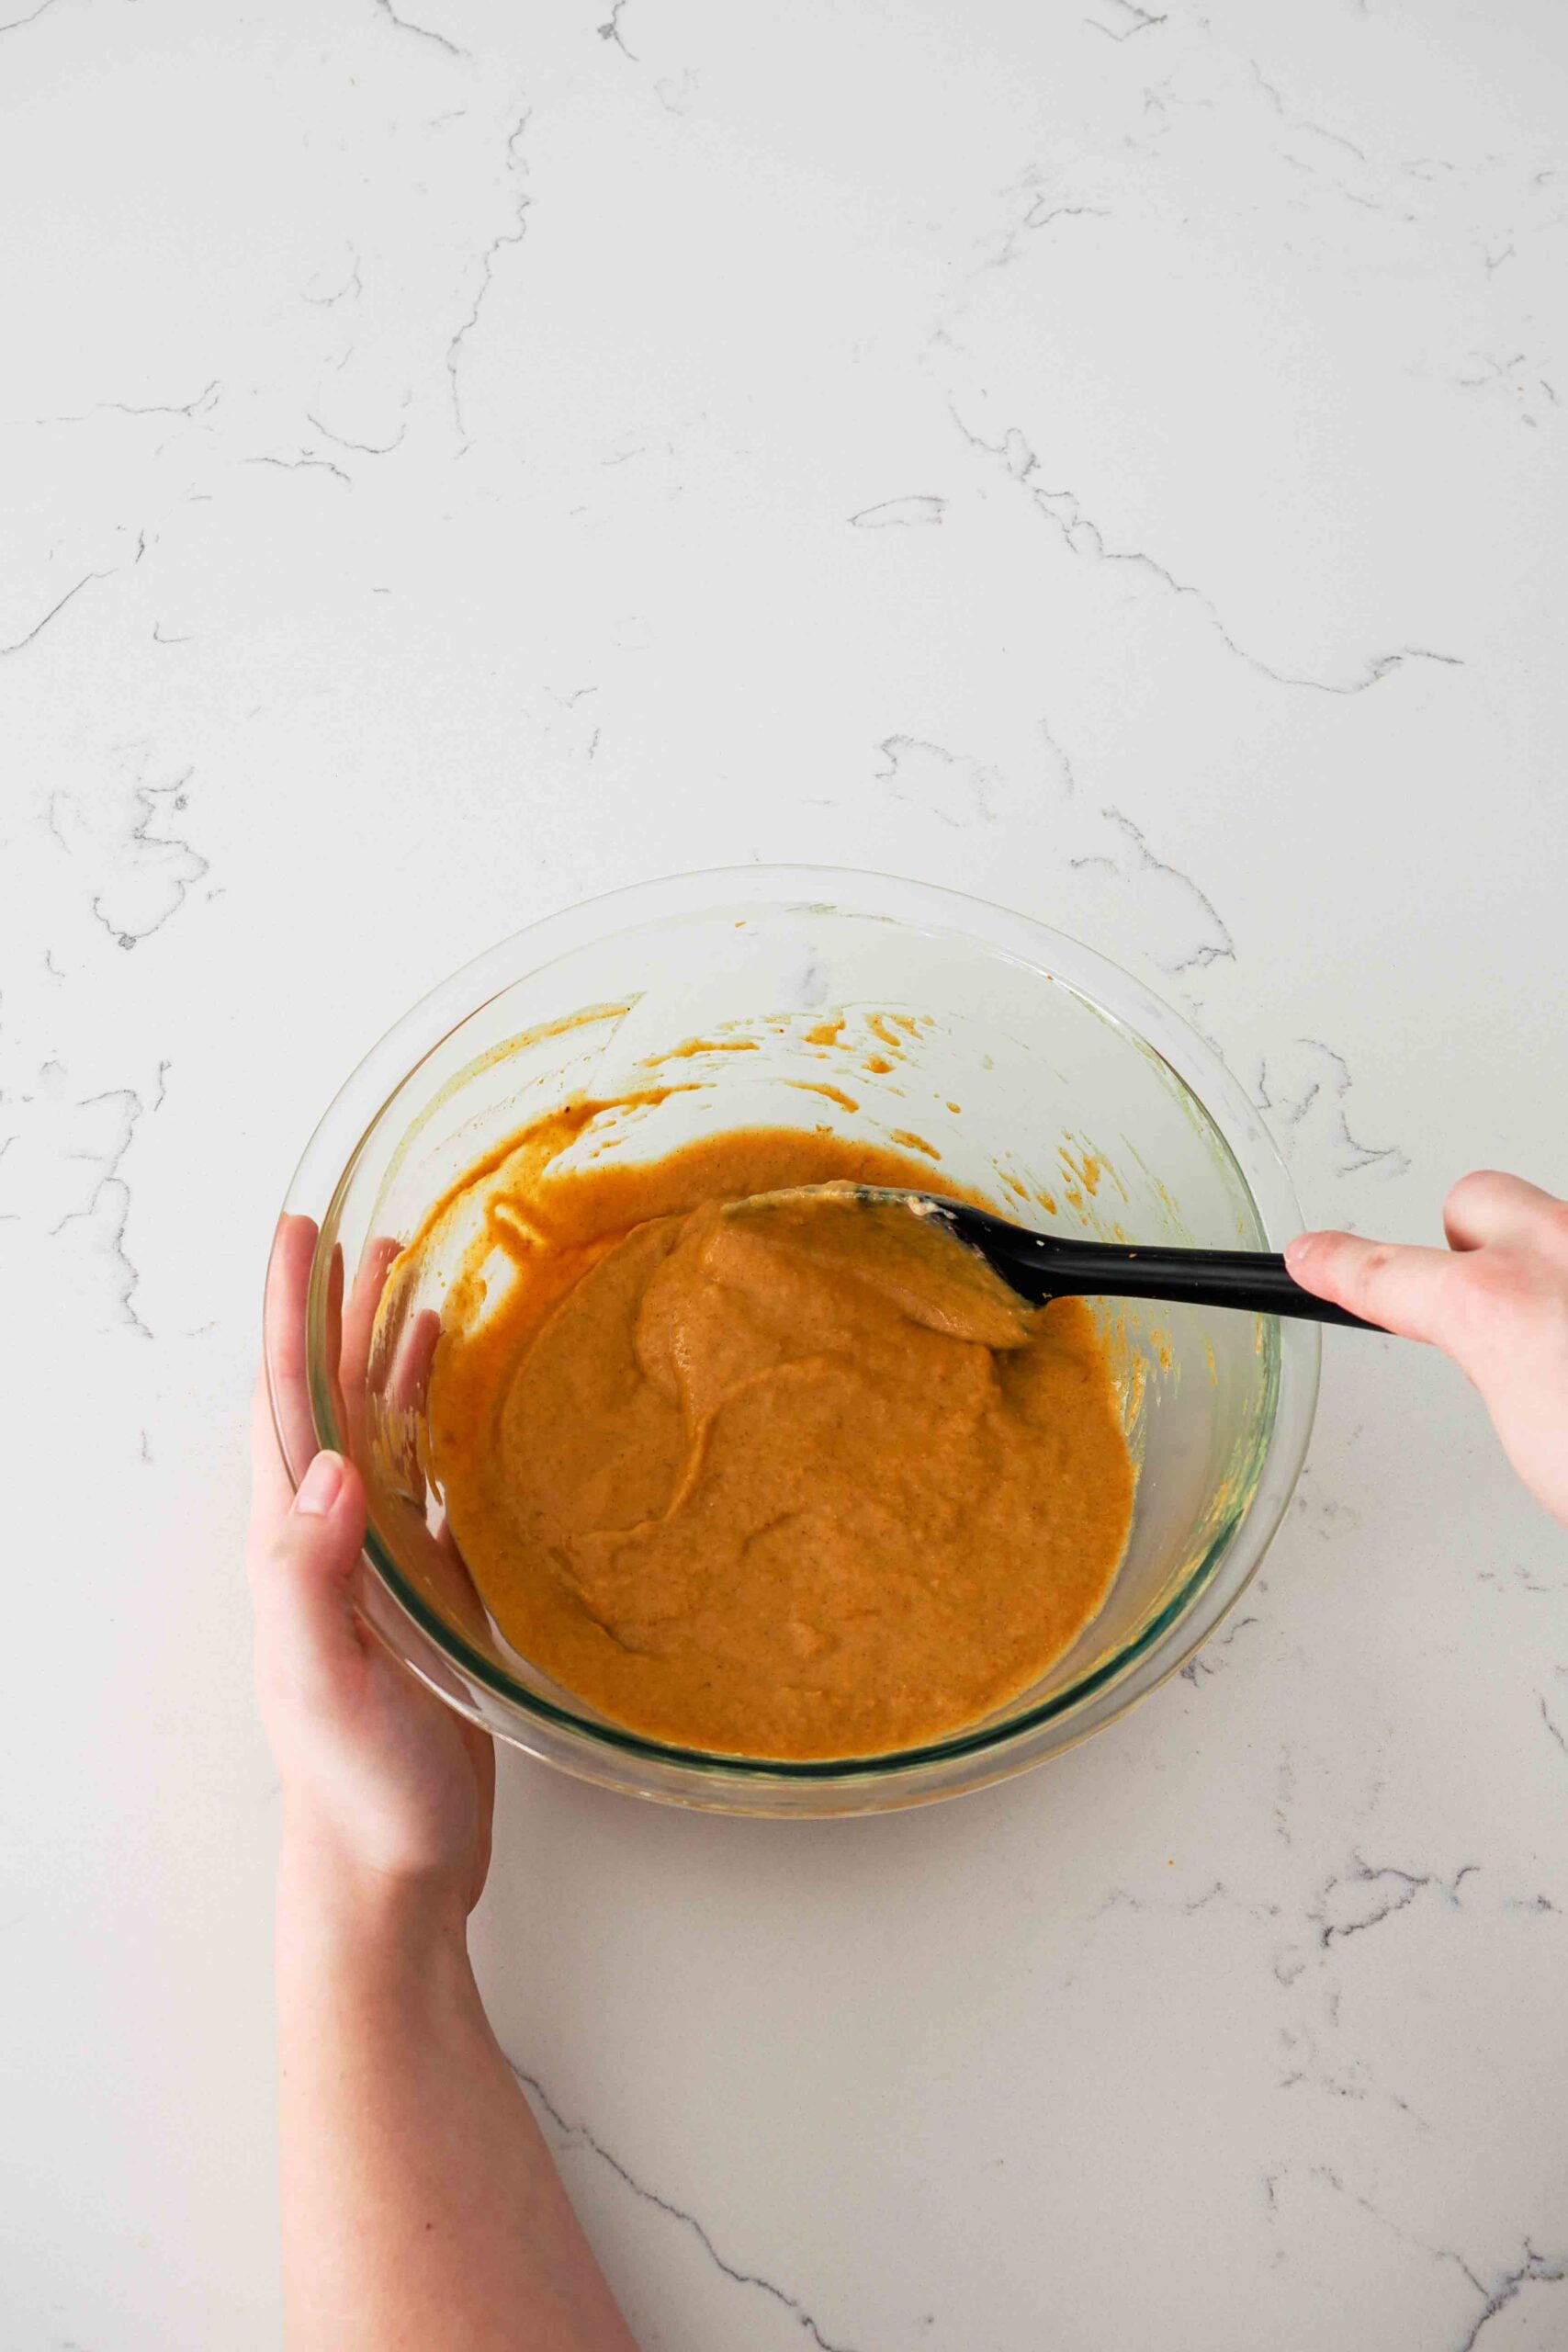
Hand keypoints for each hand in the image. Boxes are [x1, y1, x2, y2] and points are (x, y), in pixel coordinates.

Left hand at [250, 1215, 494, 1928]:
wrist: (394, 1868)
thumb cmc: (357, 1790)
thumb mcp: (320, 1685)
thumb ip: (311, 1579)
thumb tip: (329, 1468)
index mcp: (296, 1546)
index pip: (289, 1402)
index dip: (293, 1313)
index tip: (301, 1232)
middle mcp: (332, 1538)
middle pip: (332, 1395)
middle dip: (340, 1308)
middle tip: (363, 1229)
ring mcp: (380, 1561)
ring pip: (379, 1427)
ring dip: (388, 1351)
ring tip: (412, 1280)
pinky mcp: (428, 1589)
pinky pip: (430, 1477)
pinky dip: (439, 1419)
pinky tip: (459, 1390)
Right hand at [1286, 1170, 1567, 1527]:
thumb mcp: (1538, 1444)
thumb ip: (1505, 1373)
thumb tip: (1506, 1359)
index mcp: (1503, 1307)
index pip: (1388, 1273)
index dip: (1341, 1266)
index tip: (1311, 1257)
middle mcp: (1565, 1256)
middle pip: (1478, 1202)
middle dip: (1472, 1241)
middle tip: (1488, 1304)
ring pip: (1562, 1228)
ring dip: (1567, 1274)